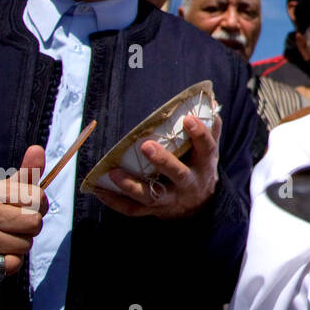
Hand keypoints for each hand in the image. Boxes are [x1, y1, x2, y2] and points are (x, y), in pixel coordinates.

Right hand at [0, 146, 46, 278]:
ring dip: (21, 244)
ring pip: (26, 245)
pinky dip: (12, 261)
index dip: (39, 204)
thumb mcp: (6, 188)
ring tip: (5, 238)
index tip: (28, 206)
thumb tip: (37, 149)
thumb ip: (26, 172)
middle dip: (32, 226)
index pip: (37, 197)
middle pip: (34, 223)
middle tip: (17, 225)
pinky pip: (15, 263)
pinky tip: (0, 253)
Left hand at [94, 112, 219, 218]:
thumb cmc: (199, 167)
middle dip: (162, 161)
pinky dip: (115, 201)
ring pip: (151, 196)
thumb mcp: (209, 150)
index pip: (206, 148)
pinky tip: (100, 189)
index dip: (199, 134)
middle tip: (146, 145)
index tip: (187, 119)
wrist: (199, 205)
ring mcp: (171, 199)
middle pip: (177, 174)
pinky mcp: (154, 210)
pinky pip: (133, 209)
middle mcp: (189, 183)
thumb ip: (210, 127)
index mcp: (204, 164)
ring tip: (113, 172)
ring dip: (131, 185)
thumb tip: (210, 100)